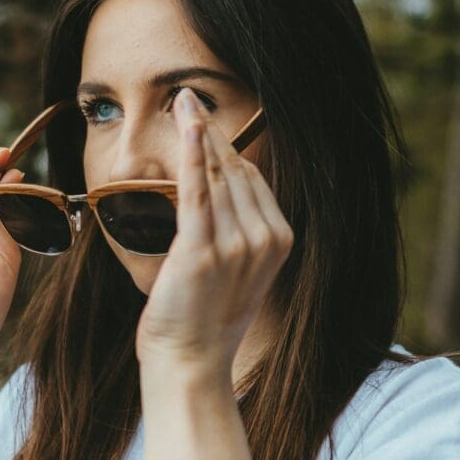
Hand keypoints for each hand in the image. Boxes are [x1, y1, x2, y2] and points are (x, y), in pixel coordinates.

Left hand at [135, 89, 293, 373]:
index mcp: (278, 241)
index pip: (250, 179)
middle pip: (234, 170)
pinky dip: (191, 154)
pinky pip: (197, 191)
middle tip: (187, 96)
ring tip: (181, 100)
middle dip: (209, 130)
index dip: (224, 146)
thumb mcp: (238, 271)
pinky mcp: (203, 249)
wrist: (190, 363)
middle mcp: (264, 239)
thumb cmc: (205, 319)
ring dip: (197, 132)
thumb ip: (239, 232)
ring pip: (215, 174)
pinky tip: (186, 125)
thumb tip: (219, 193)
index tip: (204, 119)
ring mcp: (236, 244)